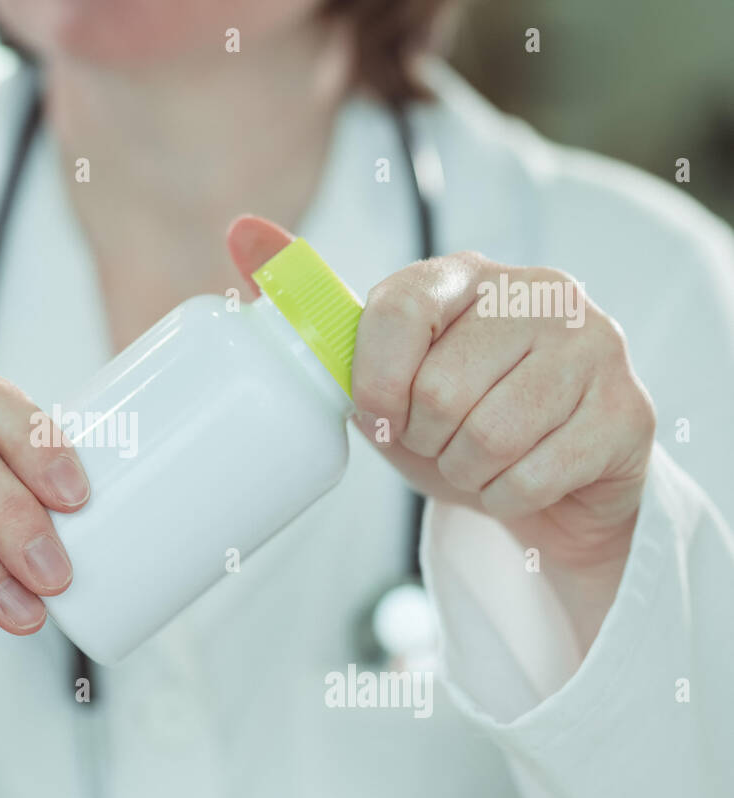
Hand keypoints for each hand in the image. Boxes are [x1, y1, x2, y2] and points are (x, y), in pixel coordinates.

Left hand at [228, 216, 655, 639]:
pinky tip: (520, 476)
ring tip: (477, 458)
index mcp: (465, 274)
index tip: (376, 414)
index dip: (374, 381)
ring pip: (489, 439)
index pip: (398, 309)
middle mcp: (540, 292)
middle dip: (425, 440)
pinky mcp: (628, 412)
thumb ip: (309, 307)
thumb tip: (239, 230)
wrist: (542, 476)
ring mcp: (596, 346)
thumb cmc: (448, 414)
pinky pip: (534, 478)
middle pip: (441, 392)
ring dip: (465, 472)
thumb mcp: (373, 367)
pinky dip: (507, 497)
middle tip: (439, 438)